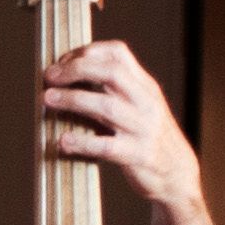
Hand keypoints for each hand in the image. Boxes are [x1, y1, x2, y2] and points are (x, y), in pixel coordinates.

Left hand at [38, 37, 202, 222]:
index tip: (62, 61)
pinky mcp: (137, 156)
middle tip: (49, 76)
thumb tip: (71, 76)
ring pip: (107, 107)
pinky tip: (63, 141)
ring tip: (47, 99)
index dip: (87, 52)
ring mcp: (142, 129)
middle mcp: (145, 102)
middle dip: (77, 70)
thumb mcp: (139, 105)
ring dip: (74, 100)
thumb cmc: (147, 137)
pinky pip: (107, 147)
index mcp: (144, 86)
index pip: (118, 54)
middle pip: (112, 73)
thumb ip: (115, 90)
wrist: (177, 173)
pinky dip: (83, 143)